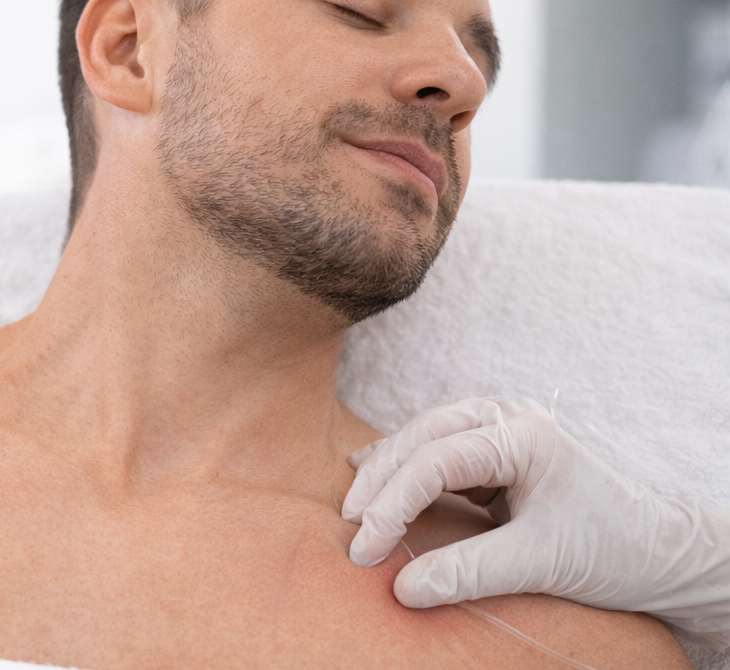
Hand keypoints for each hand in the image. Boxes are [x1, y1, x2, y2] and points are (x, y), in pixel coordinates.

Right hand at [341, 396, 729, 647]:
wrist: (659, 554)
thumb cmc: (612, 549)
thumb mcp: (540, 563)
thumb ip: (469, 572)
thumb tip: (403, 588)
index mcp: (522, 433)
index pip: (436, 459)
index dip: (393, 502)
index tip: (367, 546)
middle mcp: (506, 420)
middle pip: (421, 436)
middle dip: (380, 480)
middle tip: (350, 525)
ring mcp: (499, 432)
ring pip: (422, 438)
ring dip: (385, 471)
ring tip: (353, 507)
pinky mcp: (493, 454)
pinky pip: (434, 452)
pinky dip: (401, 468)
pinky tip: (371, 476)